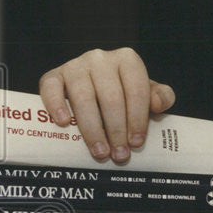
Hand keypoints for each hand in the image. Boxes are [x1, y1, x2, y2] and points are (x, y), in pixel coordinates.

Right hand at [39, 47, 174, 161]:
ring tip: (100, 151)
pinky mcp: (54, 74)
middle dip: (116, 130)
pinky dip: (55, 104)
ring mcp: (76, 65)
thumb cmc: (126, 90)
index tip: (136, 142)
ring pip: (83, 97)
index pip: (136, 91)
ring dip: (92, 129)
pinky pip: (50, 87)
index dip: (137, 119)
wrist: (95, 82)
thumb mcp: (149, 91)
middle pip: (111, 98)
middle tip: (119, 154)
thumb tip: (157, 104)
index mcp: (127, 60)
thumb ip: (162, 96)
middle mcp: (100, 58)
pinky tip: (63, 122)